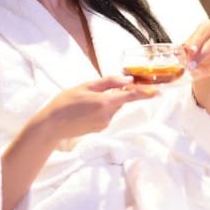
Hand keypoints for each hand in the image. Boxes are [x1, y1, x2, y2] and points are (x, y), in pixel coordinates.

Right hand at [35, 75, 156, 141]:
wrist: (52, 125)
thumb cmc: (65, 103)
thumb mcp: (85, 86)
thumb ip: (108, 82)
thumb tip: (127, 80)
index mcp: (105, 102)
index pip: (131, 96)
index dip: (145, 93)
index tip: (158, 92)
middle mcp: (108, 115)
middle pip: (120, 101)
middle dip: (115, 93)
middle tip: (96, 88)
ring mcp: (104, 123)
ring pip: (112, 108)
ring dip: (106, 101)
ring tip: (85, 100)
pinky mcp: (99, 129)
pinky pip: (106, 115)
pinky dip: (100, 109)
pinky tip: (84, 109)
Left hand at [183, 20, 209, 80]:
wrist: (195, 65)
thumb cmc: (189, 54)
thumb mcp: (184, 53)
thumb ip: (182, 52)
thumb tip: (176, 52)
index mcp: (206, 28)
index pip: (204, 29)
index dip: (198, 39)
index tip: (190, 50)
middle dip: (208, 48)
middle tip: (198, 60)